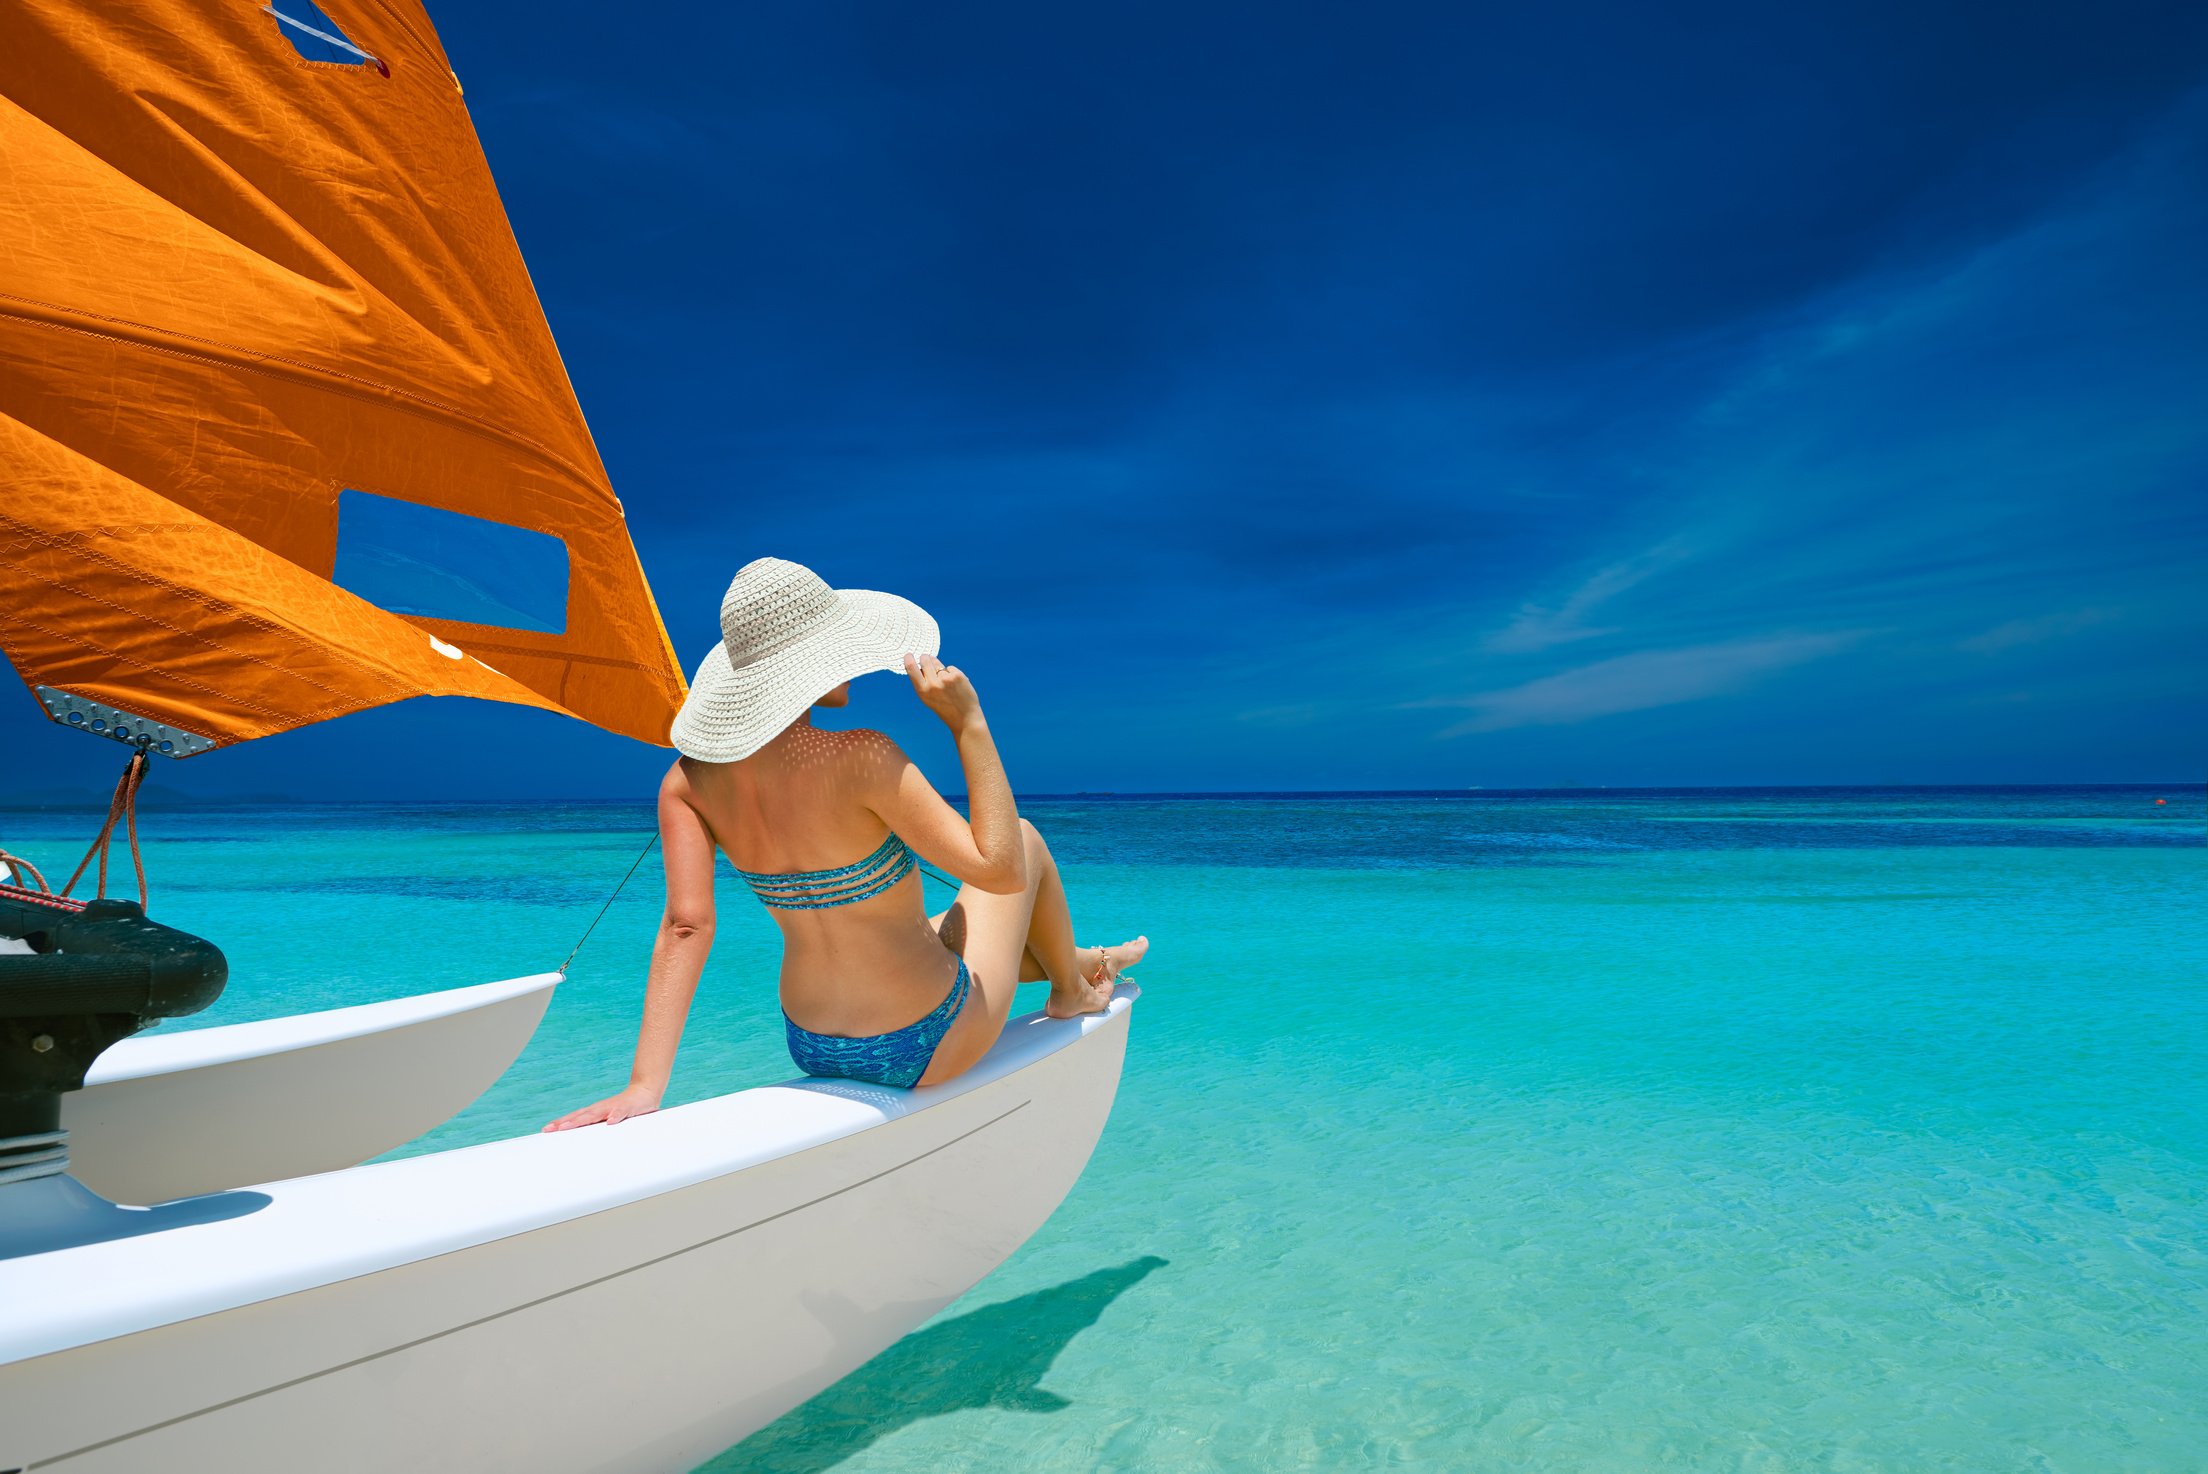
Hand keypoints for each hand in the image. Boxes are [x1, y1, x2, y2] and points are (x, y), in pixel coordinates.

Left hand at [541, 1083, 661, 1131]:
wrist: (644, 1091)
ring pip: (594, 1114)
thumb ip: (598, 1128)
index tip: (546, 1129)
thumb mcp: (609, 1119)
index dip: (561, 1123)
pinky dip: (615, 1117)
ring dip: (581, 1120)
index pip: (575, 1118)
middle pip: (580, 1116)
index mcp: (595, 1112)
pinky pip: (620, 1113)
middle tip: (551, 1130)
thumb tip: (584, 1142)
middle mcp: (600, 1108)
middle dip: (565, 1123)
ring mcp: (612, 1108)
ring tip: (567, 1126)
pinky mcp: (627, 1108)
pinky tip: (610, 1122)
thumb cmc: (624, 1108)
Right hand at [904, 652, 982, 731]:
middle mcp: (933, 684)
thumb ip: (923, 682)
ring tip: (946, 684)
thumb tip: (920, 663)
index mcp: (922, 691)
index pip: (911, 669)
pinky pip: (950, 668)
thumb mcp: (928, 698)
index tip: (908, 654)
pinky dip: (952, 673)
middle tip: (929, 661)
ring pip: (939, 664)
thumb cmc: (945, 707)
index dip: (909, 659)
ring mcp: (945, 679)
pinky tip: (956, 685)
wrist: (964, 718)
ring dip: (941, 669)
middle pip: (925, 660)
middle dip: (926, 658)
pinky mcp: (957, 675)